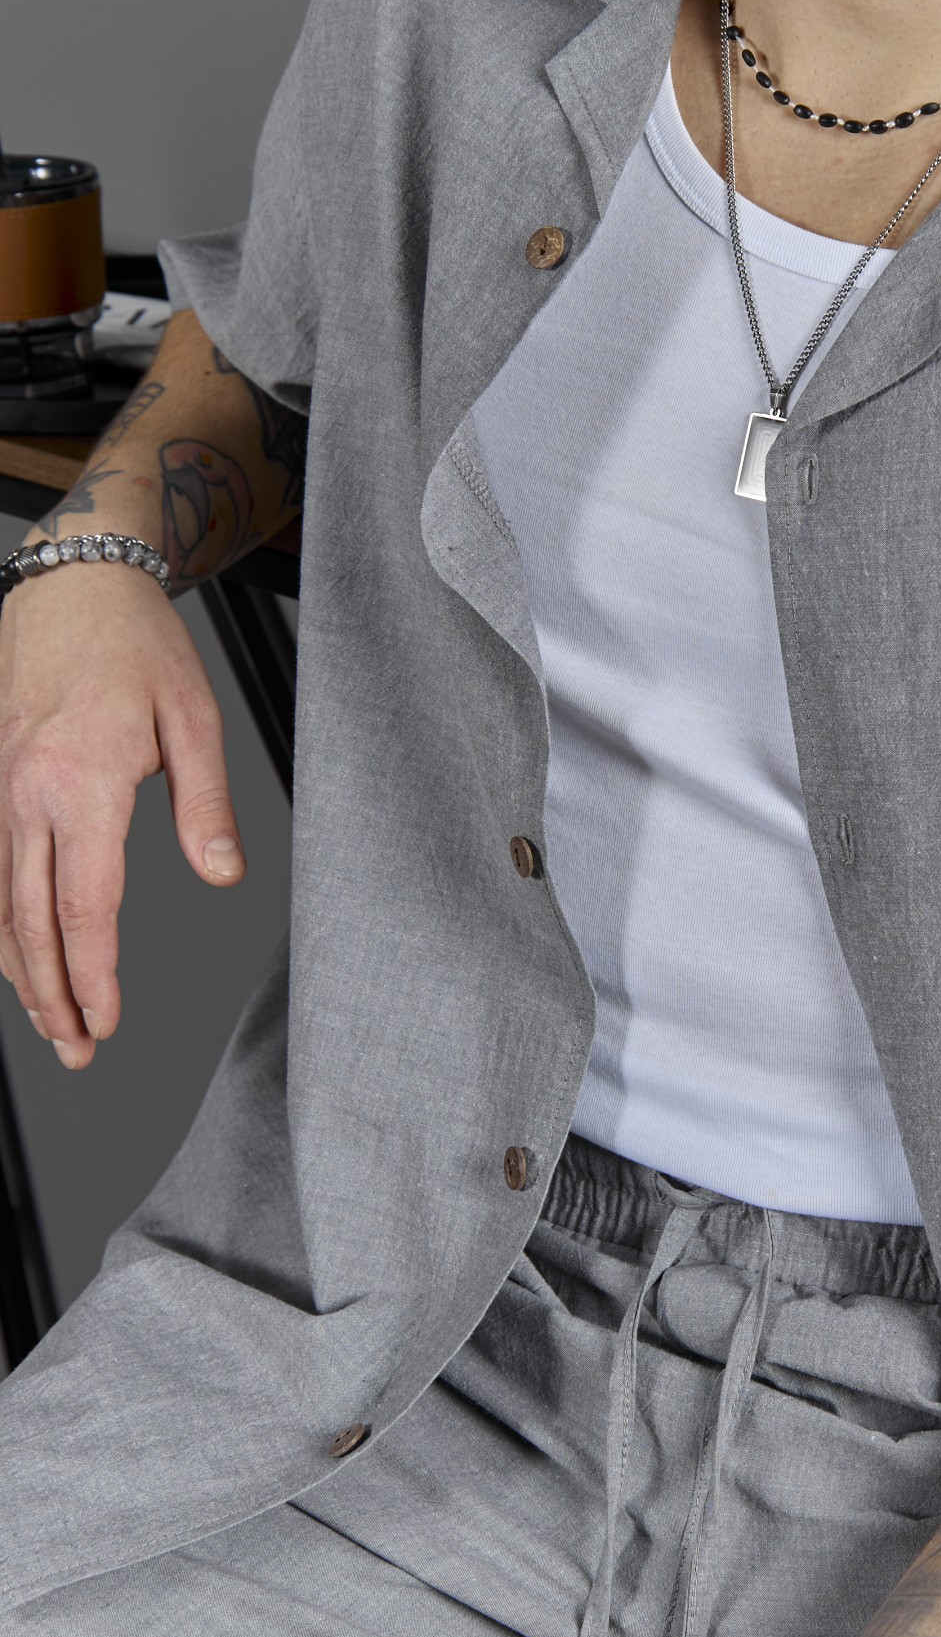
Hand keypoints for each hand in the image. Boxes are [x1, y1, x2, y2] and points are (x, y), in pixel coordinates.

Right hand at [0, 557, 245, 1066]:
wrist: (73, 585)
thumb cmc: (138, 645)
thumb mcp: (194, 717)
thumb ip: (206, 805)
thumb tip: (222, 876)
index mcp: (80, 781)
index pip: (84, 905)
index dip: (93, 975)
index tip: (106, 1021)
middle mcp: (25, 793)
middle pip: (29, 921)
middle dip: (52, 997)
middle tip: (78, 1051)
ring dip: (22, 972)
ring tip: (52, 1024)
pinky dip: (2, 925)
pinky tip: (19, 958)